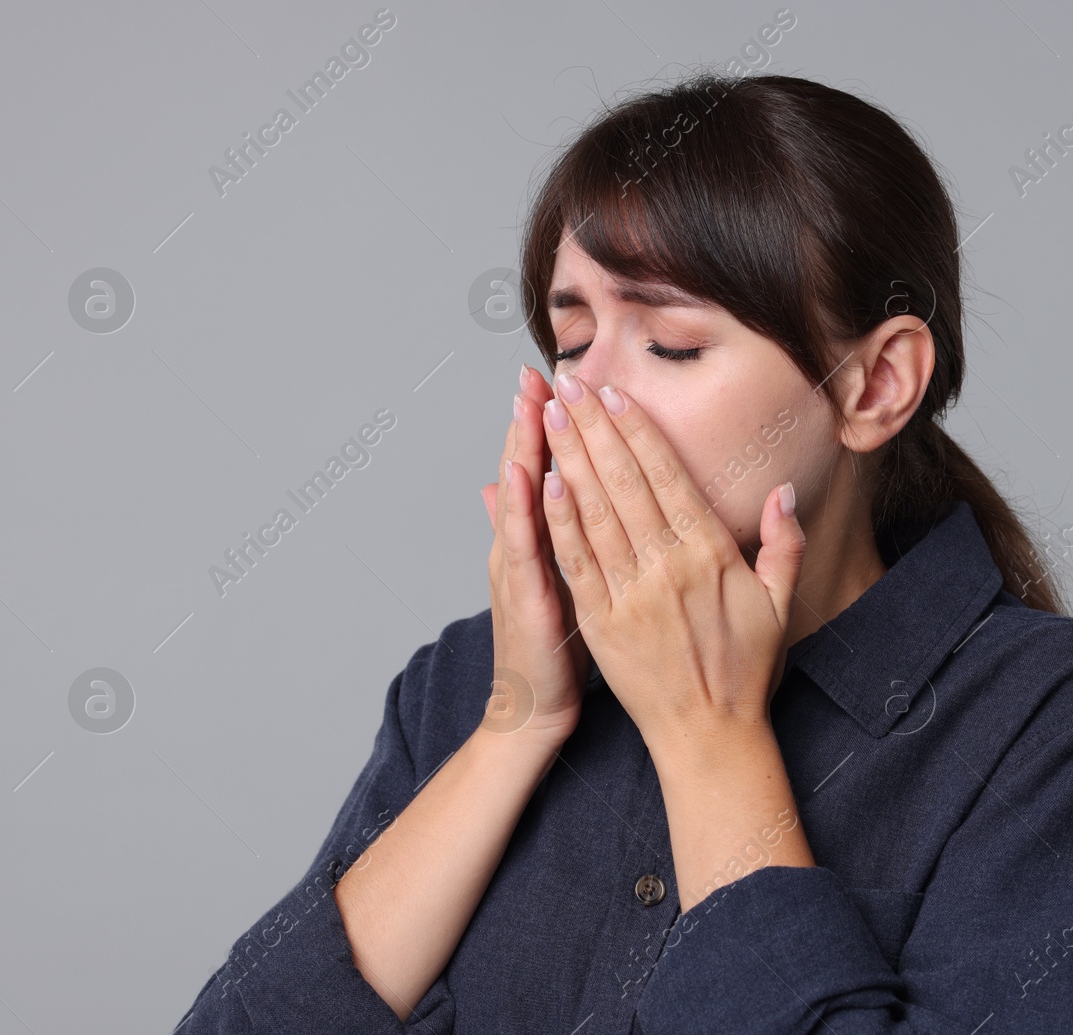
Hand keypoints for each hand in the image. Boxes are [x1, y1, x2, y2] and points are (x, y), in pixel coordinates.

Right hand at [480, 365, 591, 749]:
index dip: (544, 421)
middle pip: (526, 468)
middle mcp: (519, 543)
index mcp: (534, 535)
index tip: (556, 373)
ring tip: (529, 402)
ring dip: (523, 448)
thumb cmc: (551, 640)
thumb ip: (539, 526)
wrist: (533, 704)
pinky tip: (531, 476)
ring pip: (521, 498)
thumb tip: (521, 481)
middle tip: (536, 369)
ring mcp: (517, 567)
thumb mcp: (550, 575)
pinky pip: (526, 547)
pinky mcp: (526, 598)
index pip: (541, 465)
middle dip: (531, 418)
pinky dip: (525, 510)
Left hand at [537, 370, 805, 759]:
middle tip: (569, 383)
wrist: (709, 735)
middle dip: (593, 427)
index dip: (637, 430)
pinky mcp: (601, 623)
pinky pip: (576, 562)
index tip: (614, 392)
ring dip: (569, 458)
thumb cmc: (745, 670)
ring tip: (549, 415)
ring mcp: (631, 595)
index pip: (667, 476)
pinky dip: (558, 520)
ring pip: (595, 512)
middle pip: (624, 482)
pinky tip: (543, 482)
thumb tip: (782, 494)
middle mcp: (668, 567)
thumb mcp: (779, 604)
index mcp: (710, 555)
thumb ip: (783, 544)